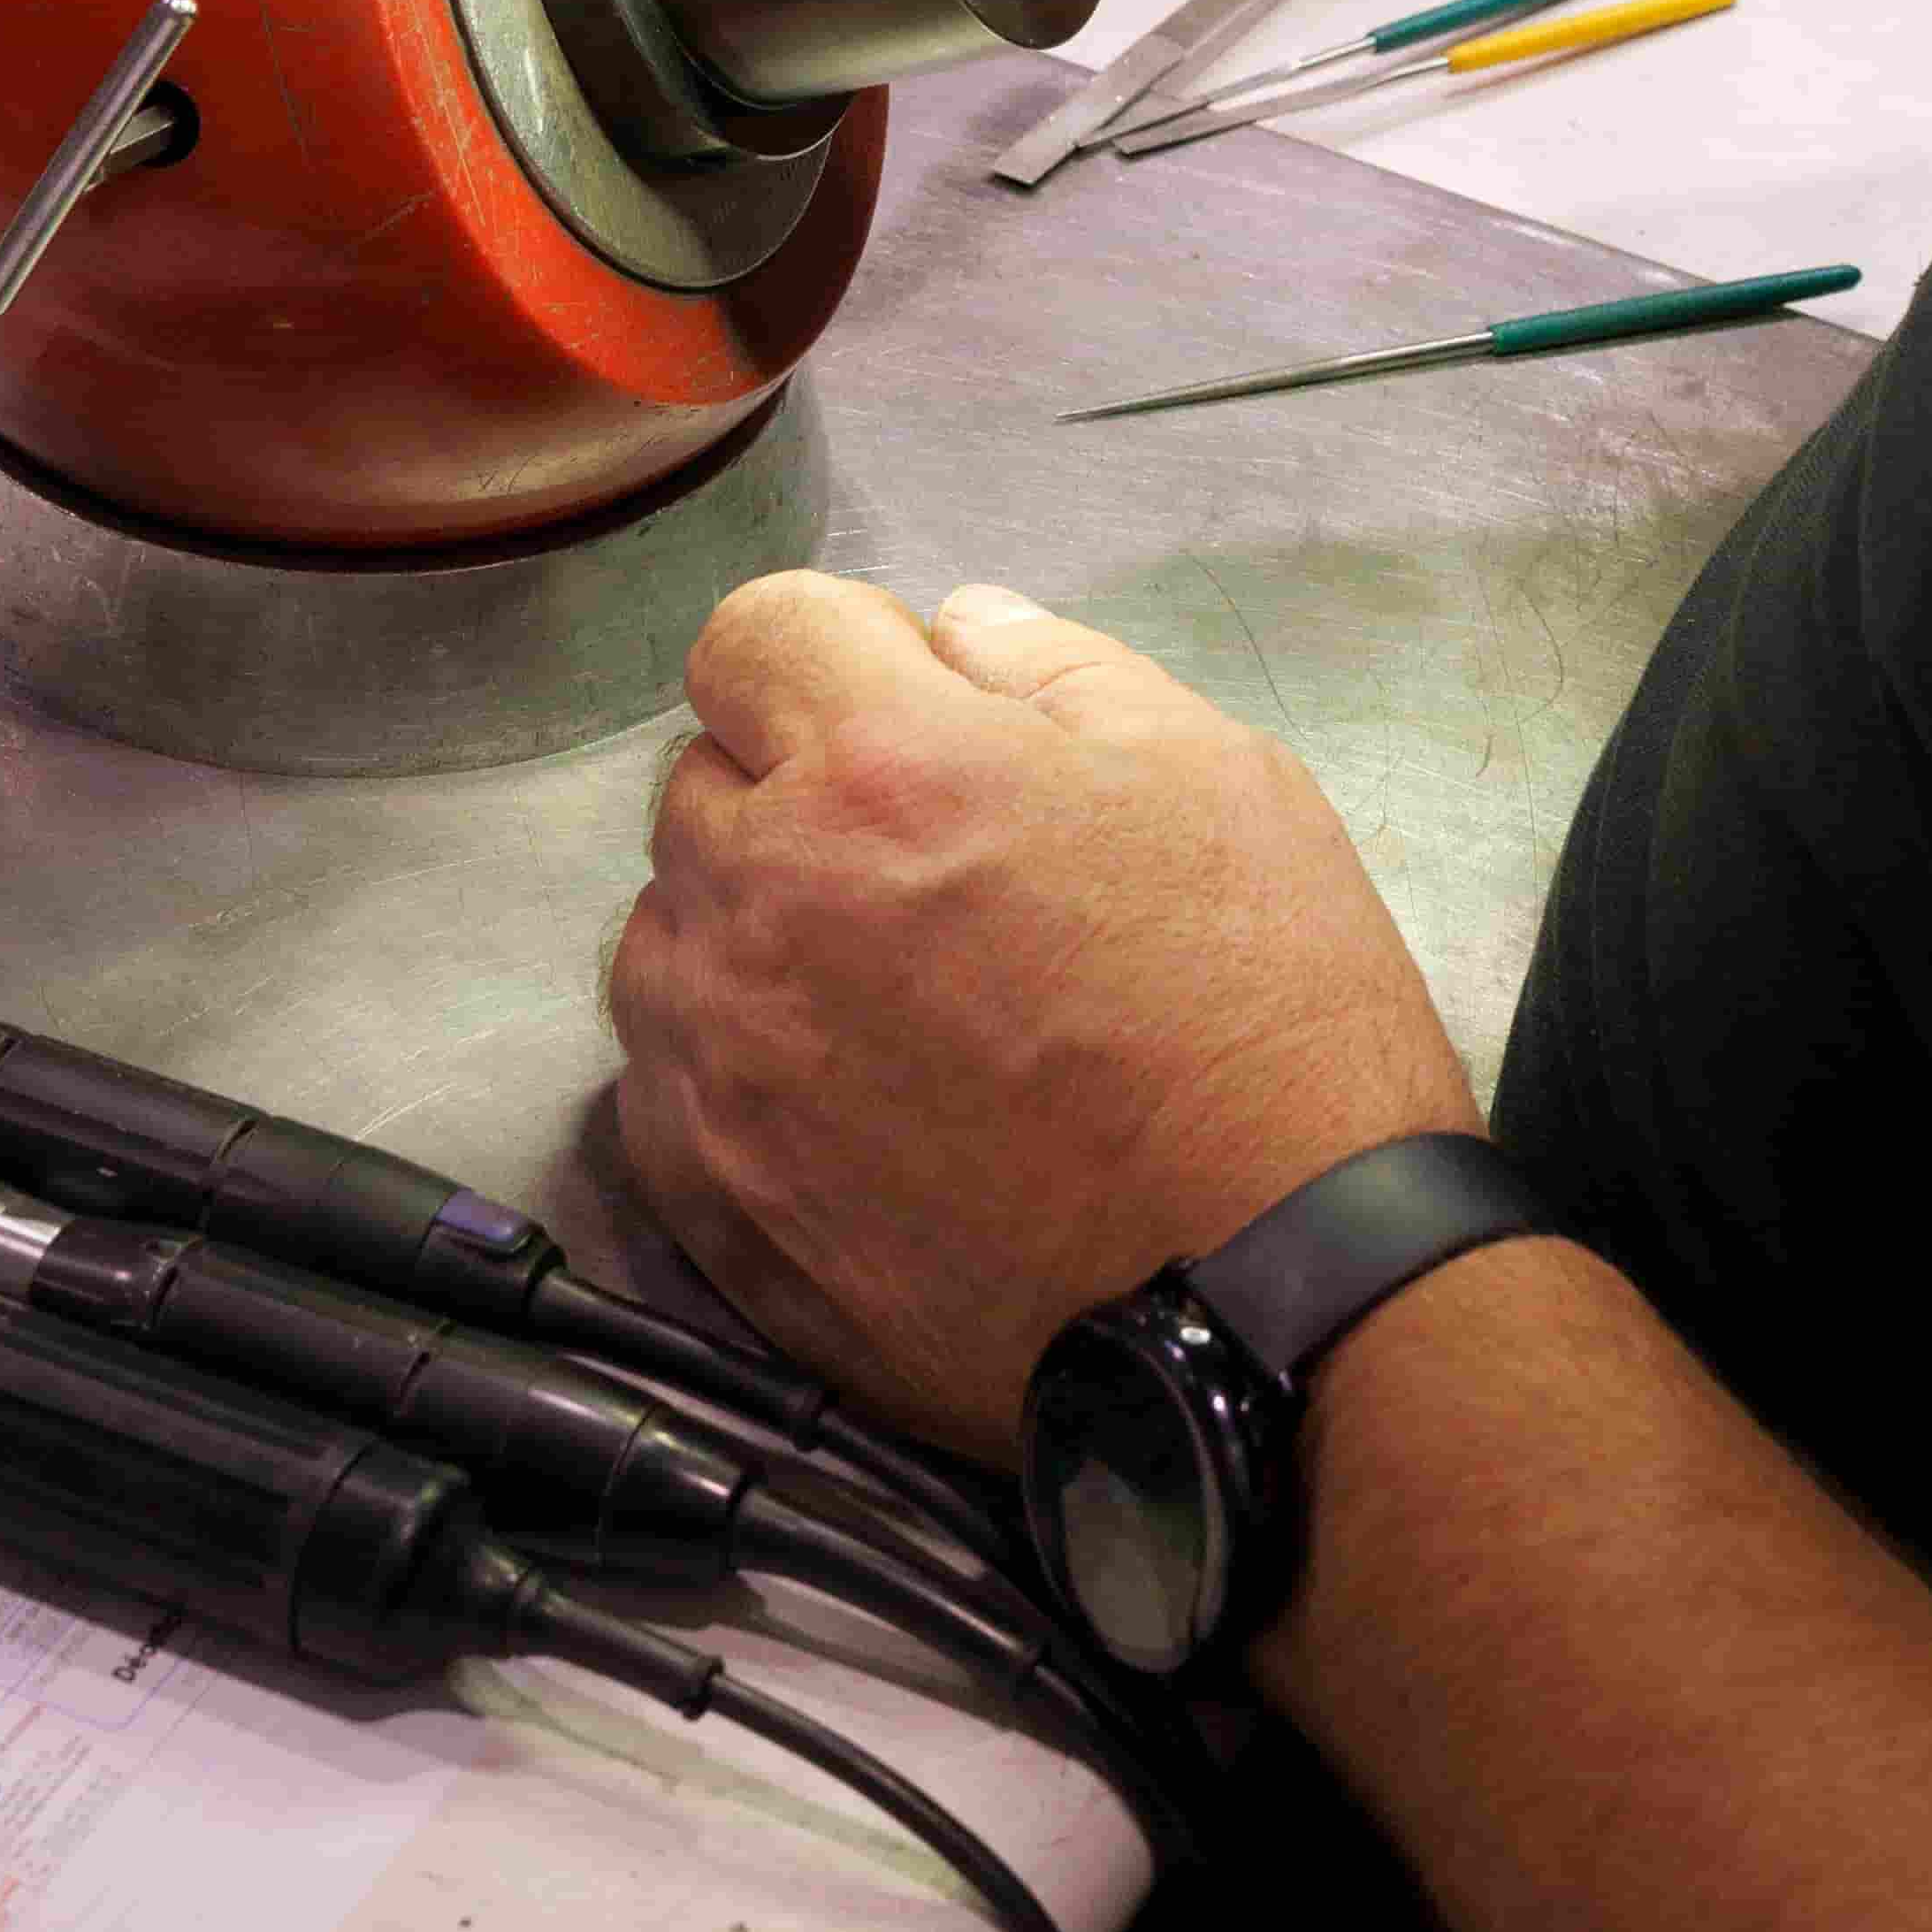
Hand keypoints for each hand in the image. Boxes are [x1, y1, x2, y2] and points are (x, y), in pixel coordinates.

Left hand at [608, 569, 1479, 1457]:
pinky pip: (665, 1084)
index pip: (753, 633)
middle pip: (704, 780)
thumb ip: (1056, 669)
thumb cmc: (1262, 1015)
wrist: (1266, 1299)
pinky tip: (860, 1100)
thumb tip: (954, 631)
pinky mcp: (713, 1210)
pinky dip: (736, 1068)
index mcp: (880, 766)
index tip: (910, 705)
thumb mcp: (1213, 772)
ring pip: (669, 934)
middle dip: (801, 787)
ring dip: (753, 928)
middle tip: (937, 862)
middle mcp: (762, 901)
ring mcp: (721, 1067)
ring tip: (896, 991)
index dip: (836, 651)